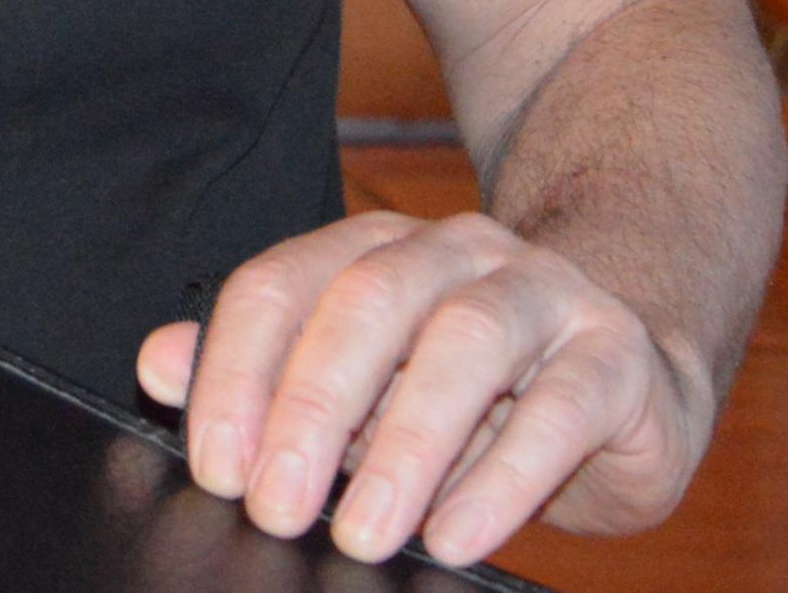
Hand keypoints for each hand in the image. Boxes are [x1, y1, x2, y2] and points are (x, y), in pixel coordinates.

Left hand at [134, 210, 709, 572]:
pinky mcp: (615, 357)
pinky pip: (561, 406)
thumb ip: (262, 372)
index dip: (237, 372)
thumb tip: (159, 362)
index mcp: (375, 252)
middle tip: (274, 507)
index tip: (216, 468)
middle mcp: (455, 253)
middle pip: (367, 302)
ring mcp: (543, 294)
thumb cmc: (471, 395)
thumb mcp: (362, 386)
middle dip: (311, 407)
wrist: (628, 379)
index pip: (282, 285)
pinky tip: (458, 534)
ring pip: (466, 341)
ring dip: (406, 444)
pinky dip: (505, 477)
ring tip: (364, 532)